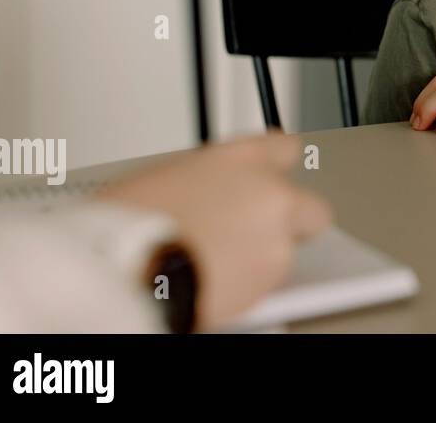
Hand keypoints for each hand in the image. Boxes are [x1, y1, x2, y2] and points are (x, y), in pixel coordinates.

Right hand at [97, 133, 331, 330]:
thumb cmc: (126, 223)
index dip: (276, 169)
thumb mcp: (163, 178)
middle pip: (310, 207)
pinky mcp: (271, 279)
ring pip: (286, 251)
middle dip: (290, 224)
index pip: (285, 149)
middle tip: (255, 236)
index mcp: (242, 157)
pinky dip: (248, 286)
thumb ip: (207, 179)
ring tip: (215, 267)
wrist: (124, 267)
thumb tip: (213, 192)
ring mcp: (276, 237)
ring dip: (261, 258)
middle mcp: (270, 193)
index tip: (269, 179)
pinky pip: (269, 284)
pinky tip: (213, 285)